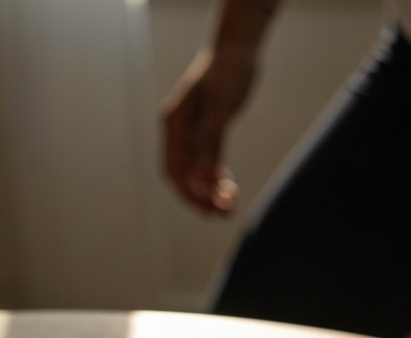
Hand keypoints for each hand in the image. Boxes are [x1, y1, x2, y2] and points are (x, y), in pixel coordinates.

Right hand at [161, 47, 255, 214]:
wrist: (237, 49)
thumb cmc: (228, 71)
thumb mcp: (221, 105)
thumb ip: (210, 139)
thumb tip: (203, 175)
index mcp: (174, 123)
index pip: (174, 168)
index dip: (188, 192)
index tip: (207, 206)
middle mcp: (179, 132)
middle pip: (182, 177)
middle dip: (200, 199)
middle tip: (223, 214)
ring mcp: (191, 134)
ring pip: (195, 174)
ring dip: (210, 194)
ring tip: (230, 207)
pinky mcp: (206, 134)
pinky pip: (207, 166)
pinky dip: (216, 181)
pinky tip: (230, 188)